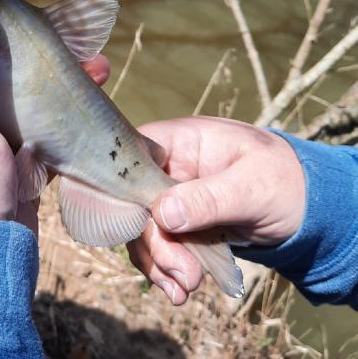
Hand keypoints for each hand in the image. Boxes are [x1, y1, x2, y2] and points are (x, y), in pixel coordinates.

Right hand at [128, 117, 305, 304]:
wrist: (306, 208)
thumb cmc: (284, 180)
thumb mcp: (253, 186)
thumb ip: (209, 198)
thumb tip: (163, 213)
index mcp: (182, 141)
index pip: (135, 153)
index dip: (127, 186)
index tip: (141, 223)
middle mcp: (169, 167)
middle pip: (136, 200)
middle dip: (154, 241)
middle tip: (183, 272)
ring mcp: (172, 196)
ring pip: (144, 229)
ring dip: (159, 262)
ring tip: (185, 288)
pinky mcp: (180, 224)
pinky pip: (160, 245)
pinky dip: (165, 269)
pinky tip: (178, 290)